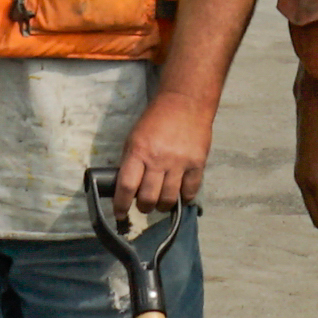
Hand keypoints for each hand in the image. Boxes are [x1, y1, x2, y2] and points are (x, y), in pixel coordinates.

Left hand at [115, 90, 215, 217]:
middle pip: (148, 197)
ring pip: (168, 199)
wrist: (185, 103)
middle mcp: (158, 159)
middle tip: (144, 205)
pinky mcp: (197, 163)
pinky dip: (184, 198)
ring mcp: (179, 163)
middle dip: (144, 207)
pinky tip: (180, 196)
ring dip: (162, 206)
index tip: (120, 214)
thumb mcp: (135, 137)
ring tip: (161, 203)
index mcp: (138, 151)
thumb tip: (126, 187)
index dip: (121, 205)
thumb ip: (131, 161)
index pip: (126, 186)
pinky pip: (190, 191)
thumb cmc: (156, 119)